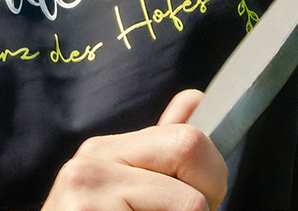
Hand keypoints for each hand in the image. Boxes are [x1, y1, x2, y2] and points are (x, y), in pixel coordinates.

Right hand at [40, 89, 227, 210]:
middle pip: (191, 152)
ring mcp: (88, 199)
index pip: (188, 140)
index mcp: (103, 151)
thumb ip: (159, 147)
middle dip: (205, 198)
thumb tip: (194, 98)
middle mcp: (90, 166)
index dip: (209, 175)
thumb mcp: (124, 186)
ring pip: (190, 206)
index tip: (198, 202)